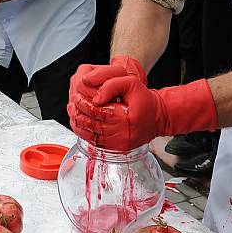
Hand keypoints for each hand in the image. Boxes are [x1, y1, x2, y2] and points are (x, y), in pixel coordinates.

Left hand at [69, 57, 217, 151]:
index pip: (97, 111)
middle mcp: (122, 134)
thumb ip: (113, 84)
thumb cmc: (146, 101)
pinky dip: (86, 133)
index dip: (84, 103)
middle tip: (73, 103)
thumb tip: (96, 96)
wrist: (158, 117)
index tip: (77, 96)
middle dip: (79, 113)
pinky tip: (81, 123)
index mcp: (125, 118)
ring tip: (74, 112)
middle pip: (92, 124)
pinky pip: (96, 143)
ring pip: (91, 136)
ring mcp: (119, 144)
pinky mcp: (117, 149)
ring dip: (80, 124)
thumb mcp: (132, 83)